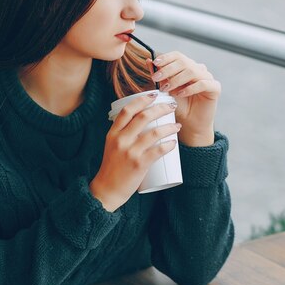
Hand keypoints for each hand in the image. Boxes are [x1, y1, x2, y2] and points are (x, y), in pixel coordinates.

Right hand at [90, 93, 181, 211]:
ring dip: (169, 127)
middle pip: (143, 116)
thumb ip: (122, 134)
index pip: (127, 110)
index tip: (154, 94)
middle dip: (161, 108)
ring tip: (177, 126)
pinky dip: (168, 145)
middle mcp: (120, 140)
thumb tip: (139, 121)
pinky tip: (173, 143)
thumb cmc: (112, 168)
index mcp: (113, 133)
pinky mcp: (139, 164)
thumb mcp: (111, 146)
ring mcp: (130, 152)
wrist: (107, 190)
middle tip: (171, 106)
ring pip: (155, 132)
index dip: (142, 99)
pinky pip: (158, 150)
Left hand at [146, 51, 220, 145]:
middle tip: (155, 78)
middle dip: (168, 69)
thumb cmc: (178, 106)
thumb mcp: (165, 90)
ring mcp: (208, 77)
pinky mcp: (215, 88)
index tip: (155, 63)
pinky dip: (190, 88)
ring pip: (192, 71)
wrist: (189, 124)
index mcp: (187, 66)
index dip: (166, 58)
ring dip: (176, 79)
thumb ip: (159, 76)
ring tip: (166, 89)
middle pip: (184, 62)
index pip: (177, 56)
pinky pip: (203, 83)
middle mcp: (199, 69)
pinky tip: (180, 94)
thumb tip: (148, 61)